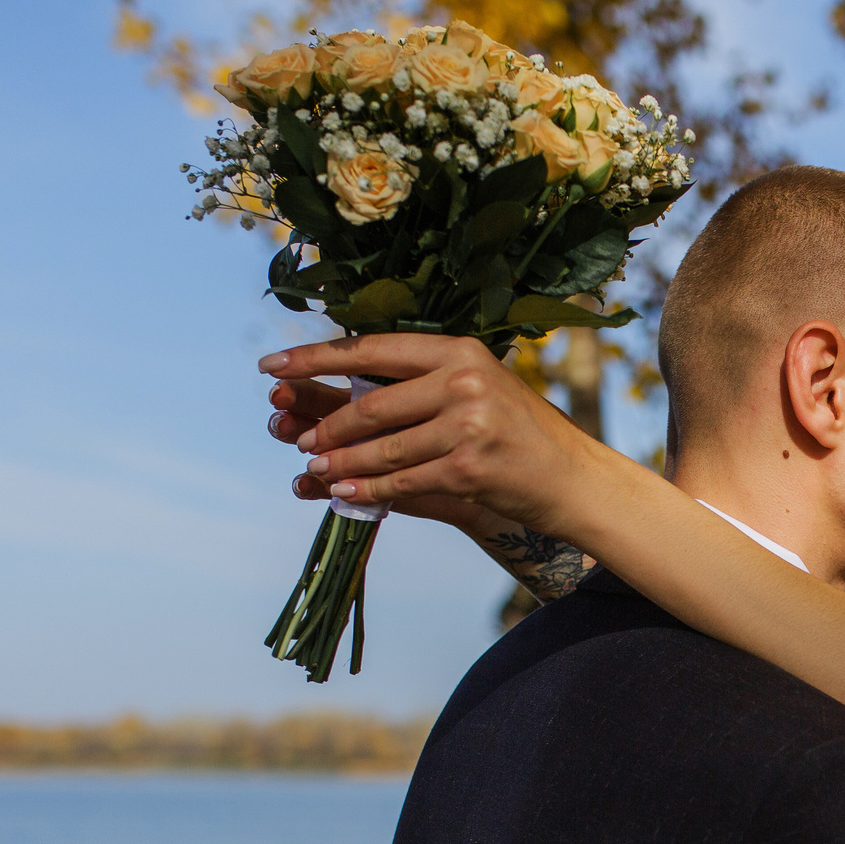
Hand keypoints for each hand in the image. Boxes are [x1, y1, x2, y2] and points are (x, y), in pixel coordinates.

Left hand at [260, 333, 612, 535]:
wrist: (572, 478)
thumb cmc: (519, 433)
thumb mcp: (478, 388)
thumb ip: (423, 383)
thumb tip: (347, 387)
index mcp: (459, 350)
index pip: (372, 349)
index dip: (316, 357)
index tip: (272, 365)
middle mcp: (463, 380)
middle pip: (372, 403)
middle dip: (328, 425)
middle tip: (300, 439)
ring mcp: (467, 424)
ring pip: (382, 447)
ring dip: (341, 462)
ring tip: (315, 468)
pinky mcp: (468, 467)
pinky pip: (402, 481)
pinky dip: (369, 490)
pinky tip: (345, 494)